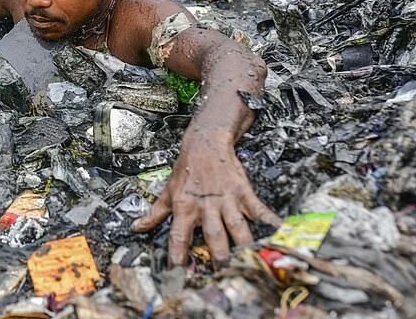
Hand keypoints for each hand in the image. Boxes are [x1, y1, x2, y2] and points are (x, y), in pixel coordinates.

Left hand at [131, 133, 280, 266]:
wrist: (205, 144)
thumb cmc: (185, 170)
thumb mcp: (167, 191)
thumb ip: (154, 213)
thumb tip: (137, 228)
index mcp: (184, 207)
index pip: (178, 235)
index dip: (177, 254)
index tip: (177, 271)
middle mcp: (205, 206)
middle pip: (213, 234)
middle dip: (218, 254)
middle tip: (223, 271)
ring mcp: (226, 200)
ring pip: (236, 225)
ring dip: (242, 243)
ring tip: (248, 259)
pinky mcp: (242, 193)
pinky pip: (258, 209)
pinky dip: (269, 220)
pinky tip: (278, 230)